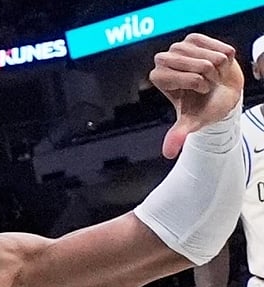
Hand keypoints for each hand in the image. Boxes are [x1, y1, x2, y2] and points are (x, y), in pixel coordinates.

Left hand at [149, 34, 243, 158]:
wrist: (219, 93)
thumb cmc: (202, 106)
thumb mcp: (192, 122)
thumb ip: (179, 135)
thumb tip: (169, 152)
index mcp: (158, 76)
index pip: (182, 76)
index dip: (196, 85)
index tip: (196, 91)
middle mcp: (164, 58)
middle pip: (200, 66)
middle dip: (209, 78)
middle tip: (206, 84)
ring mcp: (180, 46)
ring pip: (212, 57)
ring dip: (218, 69)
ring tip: (210, 75)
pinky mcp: (196, 37)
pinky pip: (222, 49)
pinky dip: (225, 59)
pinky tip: (217, 65)